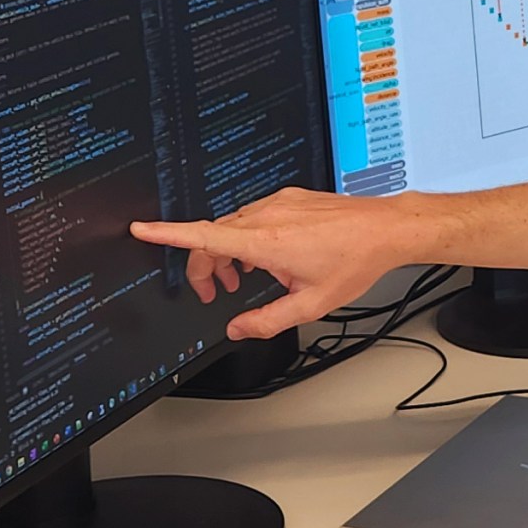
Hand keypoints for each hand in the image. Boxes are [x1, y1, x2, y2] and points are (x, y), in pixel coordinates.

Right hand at [129, 187, 410, 339]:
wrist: (387, 229)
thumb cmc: (355, 261)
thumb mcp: (311, 303)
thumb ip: (268, 320)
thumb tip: (238, 329)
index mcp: (265, 242)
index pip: (202, 235)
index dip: (167, 234)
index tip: (141, 229)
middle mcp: (266, 216)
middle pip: (213, 236)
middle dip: (206, 266)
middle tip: (215, 292)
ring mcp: (279, 203)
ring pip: (234, 226)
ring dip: (231, 253)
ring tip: (245, 279)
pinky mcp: (291, 198)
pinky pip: (256, 216)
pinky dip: (251, 237)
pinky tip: (270, 258)